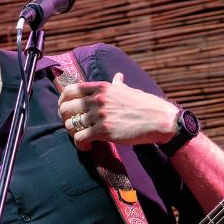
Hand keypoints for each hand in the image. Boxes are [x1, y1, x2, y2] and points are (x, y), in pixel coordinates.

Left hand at [58, 73, 178, 150]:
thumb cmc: (146, 105)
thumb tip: (118, 77)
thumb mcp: (129, 90)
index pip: (70, 90)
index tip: (65, 111)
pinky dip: (79, 145)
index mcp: (101, 87)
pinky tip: (86, 147)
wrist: (160, 120)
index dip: (62, 101)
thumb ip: (118, 85)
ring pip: (71, 125)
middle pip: (66, 108)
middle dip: (65, 120)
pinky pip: (80, 138)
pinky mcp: (104, 131)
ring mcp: (100, 115)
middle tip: (73, 128)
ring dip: (73, 134)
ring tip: (81, 138)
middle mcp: (98, 99)